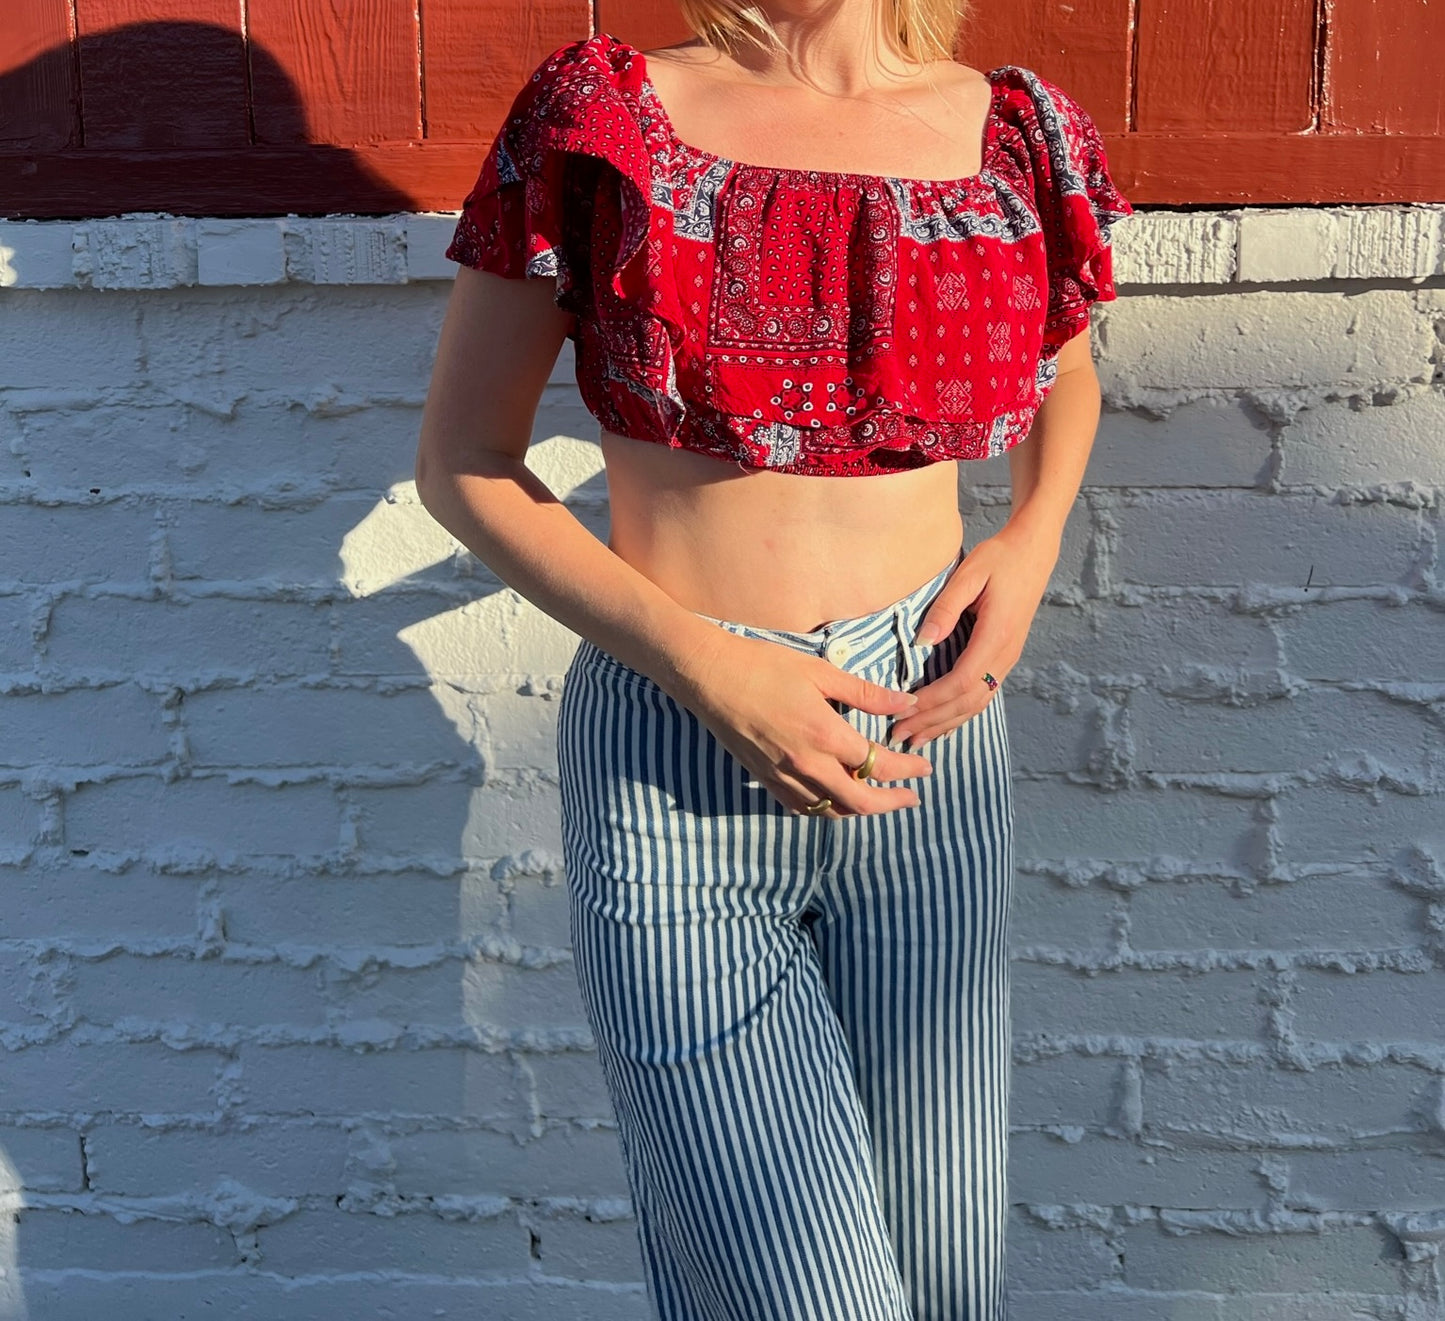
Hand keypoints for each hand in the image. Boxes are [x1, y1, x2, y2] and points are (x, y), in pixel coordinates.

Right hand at [670, 627, 936, 817]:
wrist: (708, 675)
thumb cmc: (764, 665)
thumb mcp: (820, 672)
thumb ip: (866, 693)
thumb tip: (906, 704)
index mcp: (824, 734)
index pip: (878, 764)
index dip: (907, 769)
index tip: (925, 767)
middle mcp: (806, 764)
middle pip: (860, 802)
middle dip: (893, 803)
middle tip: (912, 798)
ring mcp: (782, 776)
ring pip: (831, 810)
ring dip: (860, 809)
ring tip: (878, 799)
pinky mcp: (764, 779)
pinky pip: (801, 808)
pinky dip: (825, 809)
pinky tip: (834, 799)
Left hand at [889, 523, 1059, 749]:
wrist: (1033, 552)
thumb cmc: (999, 558)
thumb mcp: (969, 574)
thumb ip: (946, 608)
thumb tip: (923, 641)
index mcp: (997, 636)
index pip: (961, 681)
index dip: (932, 702)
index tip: (903, 712)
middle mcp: (1006, 654)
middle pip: (967, 701)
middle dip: (932, 721)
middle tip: (899, 736)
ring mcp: (1008, 658)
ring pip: (977, 703)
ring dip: (946, 723)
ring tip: (916, 739)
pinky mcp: (1005, 657)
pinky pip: (983, 694)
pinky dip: (961, 713)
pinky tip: (943, 724)